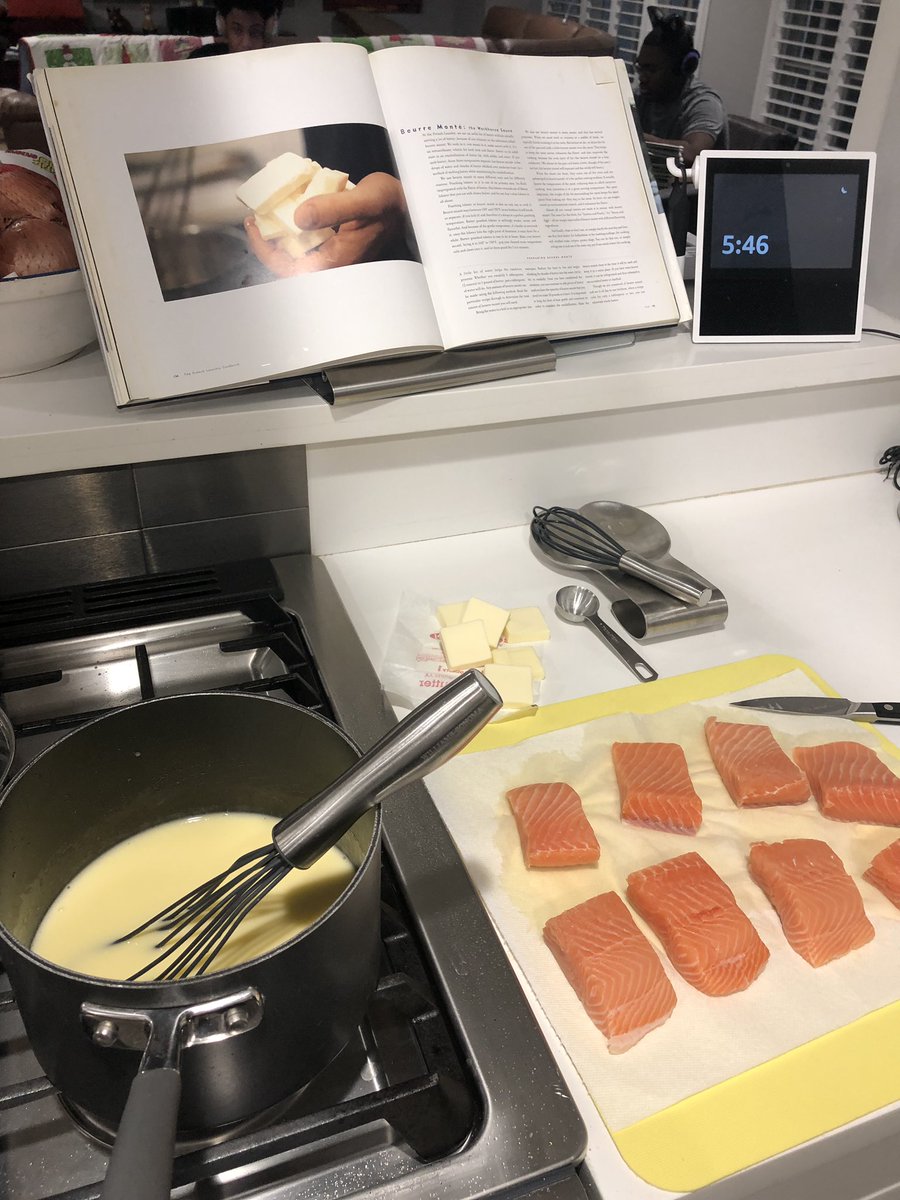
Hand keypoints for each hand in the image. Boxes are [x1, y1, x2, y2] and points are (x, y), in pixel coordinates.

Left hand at [244, 172, 406, 276]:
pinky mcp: (334, 242)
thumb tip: (298, 218)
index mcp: (337, 259)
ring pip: (296, 251)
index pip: (291, 268)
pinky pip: (306, 240)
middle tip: (255, 217)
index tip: (253, 226)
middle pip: (290, 263)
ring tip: (268, 210)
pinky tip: (289, 206)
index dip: (266, 251)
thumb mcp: (363, 200)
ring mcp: (333, 253)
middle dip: (268, 242)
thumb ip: (332, 208)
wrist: (407, 204)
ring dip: (280, 234)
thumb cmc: (389, 203)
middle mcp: (333, 261)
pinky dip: (294, 226)